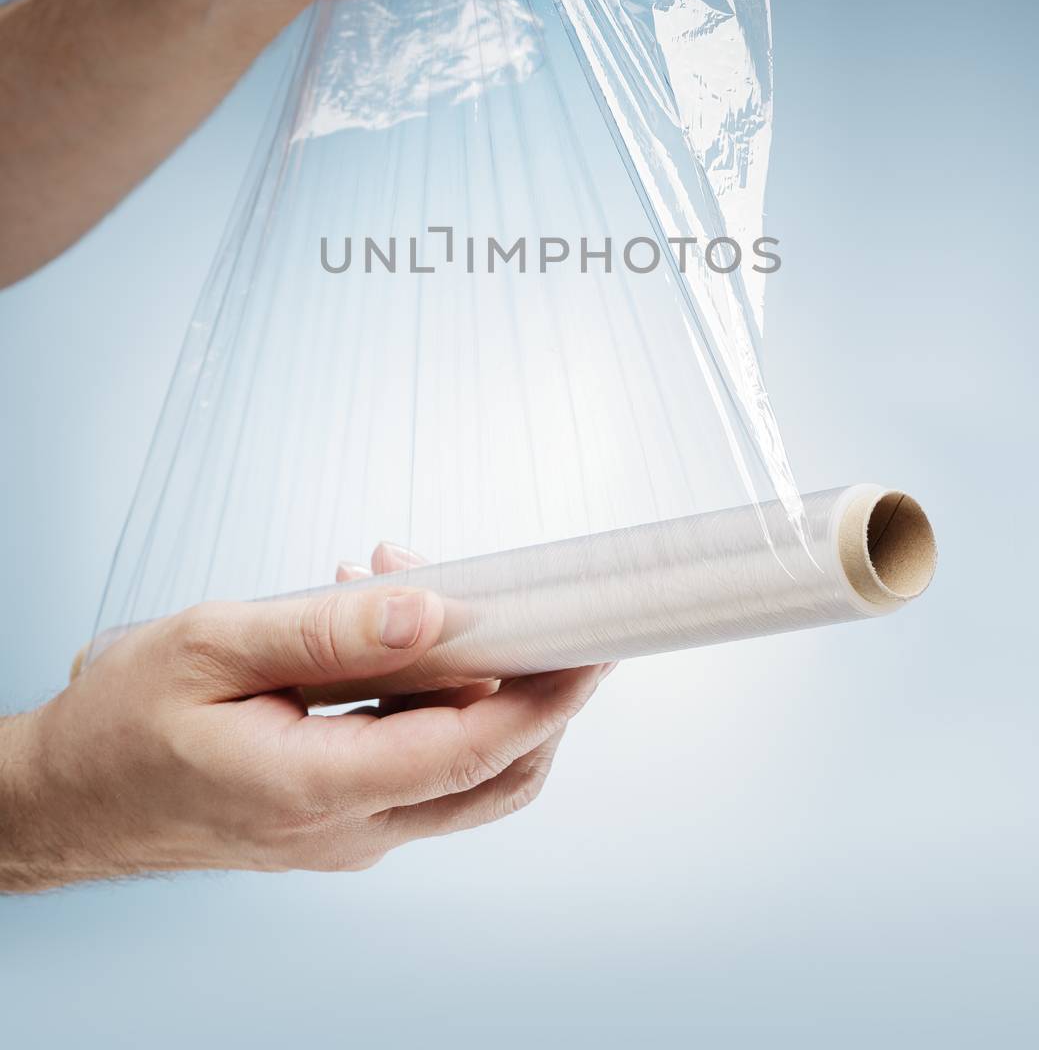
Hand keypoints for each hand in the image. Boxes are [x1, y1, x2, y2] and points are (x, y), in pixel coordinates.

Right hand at [0, 559, 607, 891]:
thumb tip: (434, 607)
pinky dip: (428, 694)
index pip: (473, 750)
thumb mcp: (211, 647)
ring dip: (472, 679)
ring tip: (410, 582)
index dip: (549, 695)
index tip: (596, 641)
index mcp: (316, 790)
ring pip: (463, 772)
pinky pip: (414, 760)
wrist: (67, 797)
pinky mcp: (336, 814)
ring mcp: (345, 830)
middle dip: (536, 688)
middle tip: (535, 601)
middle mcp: (347, 827)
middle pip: (494, 775)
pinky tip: (378, 622)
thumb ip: (326, 630)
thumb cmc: (120, 723)